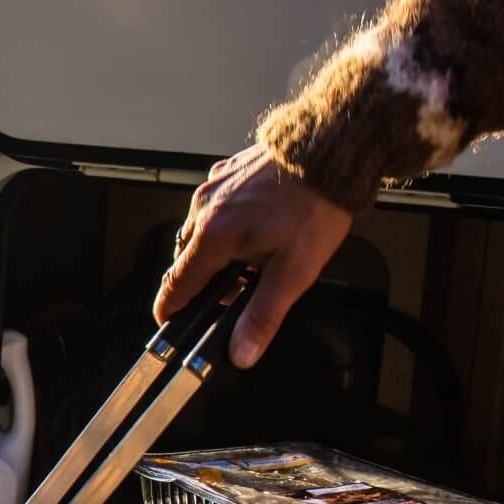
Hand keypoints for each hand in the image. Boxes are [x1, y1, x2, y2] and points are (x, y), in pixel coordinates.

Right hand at [154, 143, 353, 368]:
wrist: (333, 150)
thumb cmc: (316, 204)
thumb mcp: (294, 272)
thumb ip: (262, 315)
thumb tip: (241, 353)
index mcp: (212, 238)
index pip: (174, 287)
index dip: (170, 313)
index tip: (170, 326)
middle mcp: (203, 210)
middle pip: (185, 262)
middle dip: (204, 282)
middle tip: (237, 290)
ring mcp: (212, 187)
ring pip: (198, 234)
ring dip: (214, 252)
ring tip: (252, 255)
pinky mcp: (226, 173)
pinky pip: (212, 208)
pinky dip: (225, 224)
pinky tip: (255, 225)